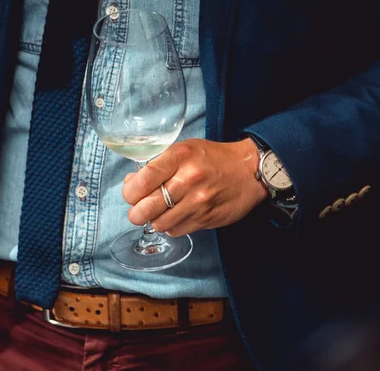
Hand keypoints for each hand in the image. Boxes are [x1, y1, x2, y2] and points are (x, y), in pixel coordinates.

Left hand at [122, 137, 268, 236]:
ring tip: (160, 211)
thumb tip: (131, 183)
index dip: (129, 191)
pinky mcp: (206, 219)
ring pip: (158, 224)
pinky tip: (176, 215)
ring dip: (154, 220)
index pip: (142, 180)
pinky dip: (170, 226)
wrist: (250, 171)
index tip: (131, 192)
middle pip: (145, 208)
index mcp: (180, 157)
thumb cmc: (213, 158)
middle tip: (139, 208)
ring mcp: (198, 202)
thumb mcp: (184, 149)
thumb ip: (158, 164)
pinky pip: (175, 231)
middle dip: (136, 211)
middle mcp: (188, 180)